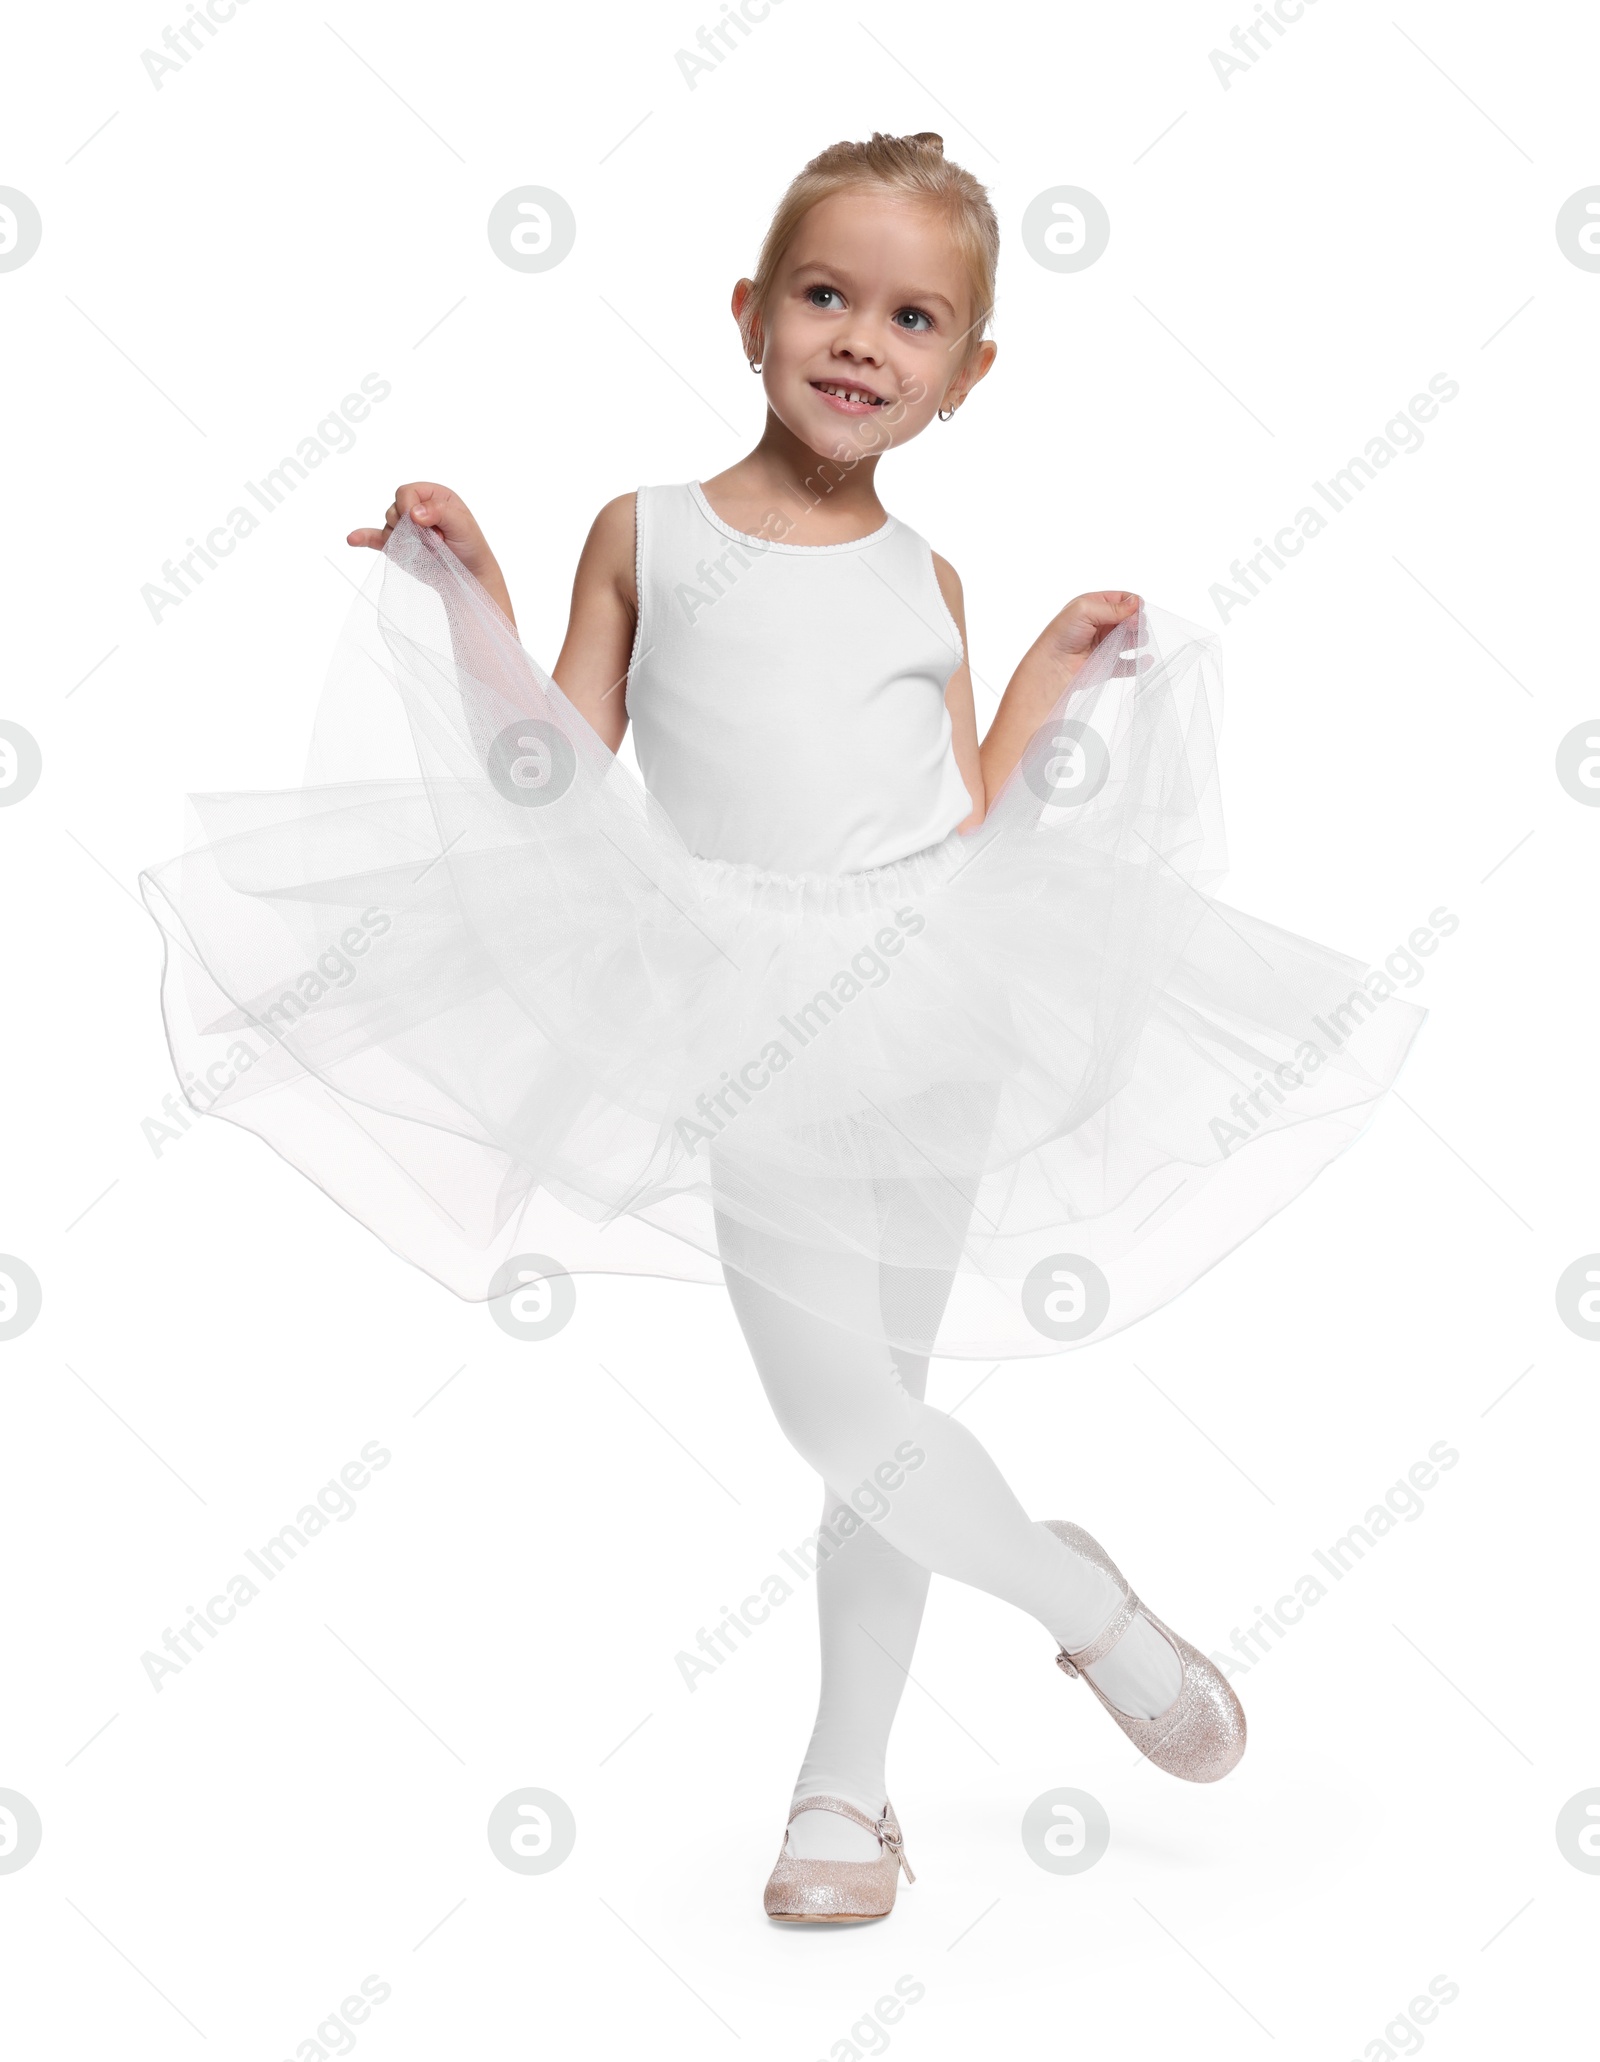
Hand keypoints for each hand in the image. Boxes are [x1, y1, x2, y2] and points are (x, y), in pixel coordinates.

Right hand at [347, 482, 514, 622]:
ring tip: (428, 550)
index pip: (406, 492)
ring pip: (388, 528)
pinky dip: (363, 538)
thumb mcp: (462, 525)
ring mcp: (405, 527)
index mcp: (431, 495)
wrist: (469, 574)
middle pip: (393, 510)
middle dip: (409, 529)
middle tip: (435, 541)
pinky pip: (375, 539)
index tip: (421, 523)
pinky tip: (352, 539)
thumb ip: (439, 512)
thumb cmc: (470, 545)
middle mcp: (415, 508)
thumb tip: (413, 512)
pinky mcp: (398, 545)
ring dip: (404, 541)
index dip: (408, 507)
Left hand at [1041, 590, 1141, 666]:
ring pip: (1132, 639)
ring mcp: (1105, 644)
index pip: (1123, 599)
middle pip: (1131, 618)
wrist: (1052, 666)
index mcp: (1095, 606)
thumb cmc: (1062, 635)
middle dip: (1137, 622)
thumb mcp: (1084, 611)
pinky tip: (1145, 660)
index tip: (1135, 614)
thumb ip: (1112, 608)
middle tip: (1133, 628)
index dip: (1133, 605)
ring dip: (1139, 639)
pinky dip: (1139, 662)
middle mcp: (1102, 623)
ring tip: (1137, 642)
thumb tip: (1136, 603)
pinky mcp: (1107, 664)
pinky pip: (1128, 663)